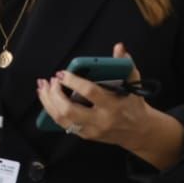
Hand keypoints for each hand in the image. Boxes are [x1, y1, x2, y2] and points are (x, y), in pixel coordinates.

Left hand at [34, 44, 182, 167]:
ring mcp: (92, 130)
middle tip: (50, 81)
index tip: (62, 73)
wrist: (140, 131)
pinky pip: (63, 124)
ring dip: (48, 102)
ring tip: (43, 88)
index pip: (89, 92)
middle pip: (69, 110)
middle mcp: (101, 120)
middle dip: (55, 94)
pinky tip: (47, 99)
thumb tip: (119, 47)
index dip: (73, 81)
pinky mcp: (86, 135)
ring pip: (62, 119)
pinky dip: (52, 111)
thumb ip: (125, 65)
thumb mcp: (133, 84)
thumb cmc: (134, 104)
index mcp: (113, 105)